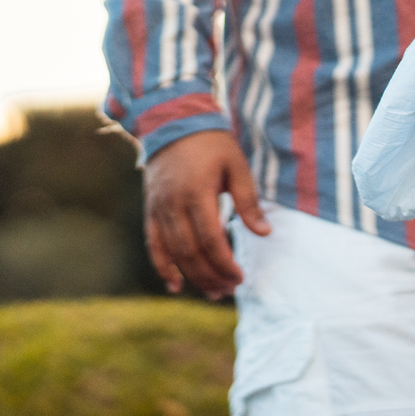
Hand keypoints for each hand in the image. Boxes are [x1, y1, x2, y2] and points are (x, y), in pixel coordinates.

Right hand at [143, 129, 270, 298]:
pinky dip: (162, 267)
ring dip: (192, 276)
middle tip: (229, 290)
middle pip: (190, 251)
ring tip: (212, 291)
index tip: (240, 278)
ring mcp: (158, 208)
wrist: (175, 123)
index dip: (224, 263)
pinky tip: (175, 285)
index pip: (210, 239)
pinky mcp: (150, 210)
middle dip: (211, 275)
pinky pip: (153, 245)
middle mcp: (174, 204)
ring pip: (173, 252)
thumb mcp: (237, 166)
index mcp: (197, 192)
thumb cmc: (212, 145)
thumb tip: (264, 233)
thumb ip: (248, 201)